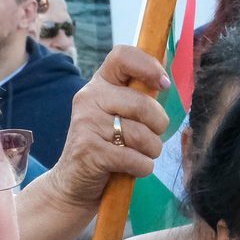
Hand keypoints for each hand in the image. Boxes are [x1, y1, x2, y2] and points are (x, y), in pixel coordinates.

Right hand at [15, 44, 168, 239]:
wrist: (73, 183)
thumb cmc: (106, 145)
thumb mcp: (118, 113)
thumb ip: (139, 92)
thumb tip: (166, 59)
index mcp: (99, 85)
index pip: (123, 56)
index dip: (149, 66)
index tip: (162, 85)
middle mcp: (88, 99)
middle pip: (143, 104)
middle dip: (157, 126)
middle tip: (149, 136)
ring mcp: (86, 125)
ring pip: (143, 135)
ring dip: (150, 151)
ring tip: (137, 155)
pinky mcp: (89, 151)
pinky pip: (136, 159)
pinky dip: (141, 168)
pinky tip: (129, 168)